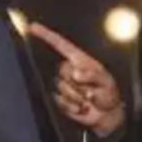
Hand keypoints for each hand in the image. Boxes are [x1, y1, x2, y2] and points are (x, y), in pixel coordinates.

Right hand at [26, 21, 125, 135]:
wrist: (105, 115)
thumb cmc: (108, 94)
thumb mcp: (106, 81)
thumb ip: (93, 75)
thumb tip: (76, 72)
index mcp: (80, 60)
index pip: (60, 44)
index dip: (46, 35)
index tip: (32, 27)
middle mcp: (69, 70)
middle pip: (62, 70)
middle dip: (78, 82)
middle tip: (91, 89)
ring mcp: (63, 84)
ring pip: (61, 87)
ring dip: (77, 95)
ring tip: (87, 98)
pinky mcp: (60, 99)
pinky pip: (60, 101)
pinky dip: (73, 106)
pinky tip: (81, 107)